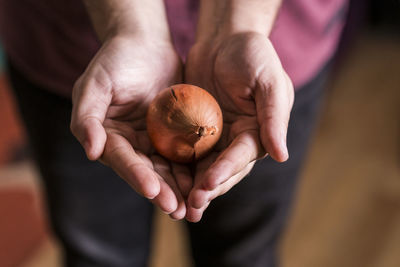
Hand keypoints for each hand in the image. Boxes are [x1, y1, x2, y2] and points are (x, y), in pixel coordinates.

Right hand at [70, 36, 187, 218]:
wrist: (144, 43)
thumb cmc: (115, 60)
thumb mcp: (95, 84)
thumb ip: (87, 118)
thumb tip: (91, 152)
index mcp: (108, 136)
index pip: (122, 160)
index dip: (136, 176)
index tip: (151, 190)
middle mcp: (130, 144)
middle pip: (146, 171)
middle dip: (161, 191)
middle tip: (176, 209)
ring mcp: (153, 140)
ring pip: (166, 169)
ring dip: (178, 188)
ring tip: (192, 205)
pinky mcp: (174, 134)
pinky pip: (183, 154)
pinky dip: (192, 169)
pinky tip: (204, 182)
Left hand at [184, 32, 293, 221]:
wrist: (225, 38)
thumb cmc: (252, 55)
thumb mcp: (268, 81)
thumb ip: (274, 117)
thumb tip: (281, 156)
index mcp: (258, 132)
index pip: (241, 157)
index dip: (226, 171)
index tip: (208, 184)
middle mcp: (237, 139)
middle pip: (223, 170)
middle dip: (208, 189)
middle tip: (192, 207)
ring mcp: (215, 136)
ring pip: (204, 167)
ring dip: (193, 188)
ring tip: (180, 207)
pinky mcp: (196, 130)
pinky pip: (187, 151)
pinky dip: (179, 168)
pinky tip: (166, 182)